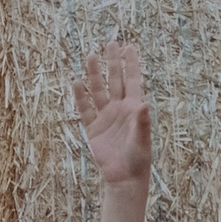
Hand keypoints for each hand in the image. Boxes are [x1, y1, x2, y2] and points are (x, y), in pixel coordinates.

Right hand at [73, 42, 151, 186]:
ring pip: (98, 91)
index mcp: (133, 109)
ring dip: (94, 75)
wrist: (124, 178)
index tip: (130, 47)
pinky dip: (80, 97)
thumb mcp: (142, 140)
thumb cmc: (138, 159)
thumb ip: (142, 122)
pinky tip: (76, 83)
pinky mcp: (93, 128)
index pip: (132, 81)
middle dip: (113, 62)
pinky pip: (85, 109)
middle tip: (110, 43)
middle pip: (114, 80)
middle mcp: (119, 109)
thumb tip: (145, 103)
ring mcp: (105, 118)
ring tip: (91, 56)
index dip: (131, 64)